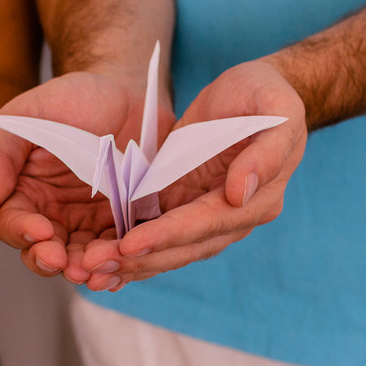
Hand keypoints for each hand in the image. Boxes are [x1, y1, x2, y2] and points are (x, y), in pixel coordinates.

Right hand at [0, 72, 169, 281]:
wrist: (128, 90)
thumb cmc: (74, 97)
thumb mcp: (32, 113)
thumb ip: (3, 153)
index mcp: (24, 193)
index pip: (14, 223)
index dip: (23, 232)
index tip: (39, 231)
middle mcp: (54, 216)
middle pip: (45, 252)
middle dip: (51, 260)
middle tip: (62, 261)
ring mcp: (91, 224)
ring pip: (82, 260)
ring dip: (85, 268)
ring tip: (92, 270)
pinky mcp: (127, 226)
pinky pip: (120, 253)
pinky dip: (119, 265)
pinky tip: (119, 269)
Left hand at [80, 57, 306, 289]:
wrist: (254, 92)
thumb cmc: (266, 94)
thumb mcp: (276, 109)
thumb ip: (267, 152)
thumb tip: (240, 193)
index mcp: (258, 199)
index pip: (207, 224)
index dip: (168, 235)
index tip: (131, 245)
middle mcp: (233, 218)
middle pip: (182, 248)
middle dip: (138, 259)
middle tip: (94, 268)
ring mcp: (207, 216)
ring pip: (167, 249)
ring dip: (129, 263)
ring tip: (89, 273)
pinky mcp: (184, 207)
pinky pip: (156, 235)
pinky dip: (129, 250)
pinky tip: (99, 259)